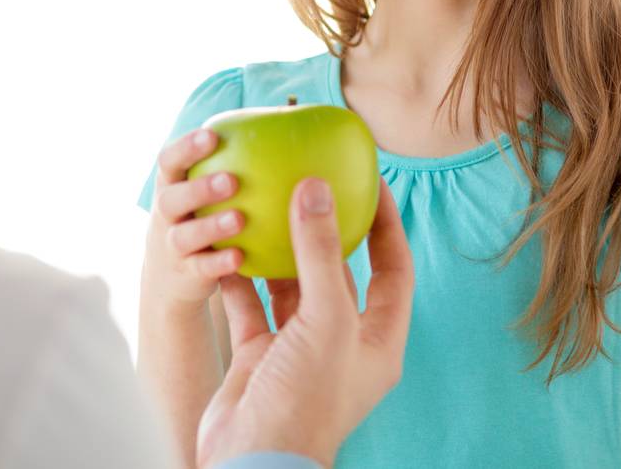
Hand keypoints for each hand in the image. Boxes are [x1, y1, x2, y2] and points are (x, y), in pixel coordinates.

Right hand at [142, 127, 246, 311]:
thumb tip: (281, 122)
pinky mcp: (184, 276)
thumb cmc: (202, 217)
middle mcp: (166, 214)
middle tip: (232, 180)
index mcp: (172, 186)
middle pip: (171, 197)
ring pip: (184, 235)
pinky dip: (217, 263)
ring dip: (210, 226)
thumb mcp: (205, 193)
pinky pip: (200, 269)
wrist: (172, 277)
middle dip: (199, 187)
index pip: (169, 161)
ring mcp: (171, 247)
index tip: (212, 135)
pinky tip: (241, 257)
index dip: (186, 147)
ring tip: (239, 219)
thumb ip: (231, 165)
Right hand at [194, 177, 413, 468]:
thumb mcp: (324, 320)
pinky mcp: (259, 354)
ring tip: (264, 205)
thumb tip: (316, 188)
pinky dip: (238, 277)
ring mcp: (299, 348)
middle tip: (312, 180)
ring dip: (278, 250)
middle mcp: (342, 341)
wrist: (253, 461)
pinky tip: (226, 245)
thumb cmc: (306, 400)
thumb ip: (321, 253)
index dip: (387, 223)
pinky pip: (250, 304)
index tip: (371, 180)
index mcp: (377, 339)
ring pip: (290, 285)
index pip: (394, 269)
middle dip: (326, 228)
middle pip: (340, 271)